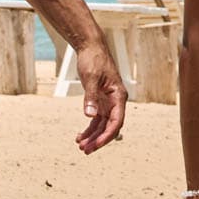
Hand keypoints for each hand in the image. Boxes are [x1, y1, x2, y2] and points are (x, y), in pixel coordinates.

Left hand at [74, 39, 127, 153]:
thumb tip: (89, 116)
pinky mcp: (100, 101)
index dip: (107, 136)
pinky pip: (96, 120)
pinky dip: (89, 129)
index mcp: (119, 96)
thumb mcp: (91, 78)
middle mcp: (116, 101)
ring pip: (102, 125)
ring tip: (80, 146)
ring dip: (92, 136)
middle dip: (98, 140)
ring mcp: (108, 102)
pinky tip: (80, 136)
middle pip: (109, 127)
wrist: (90, 47)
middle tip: (85, 150)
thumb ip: (91, 97)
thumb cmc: (94, 60)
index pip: (116, 122)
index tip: (96, 145)